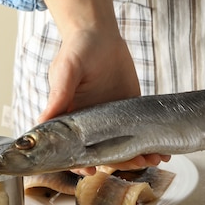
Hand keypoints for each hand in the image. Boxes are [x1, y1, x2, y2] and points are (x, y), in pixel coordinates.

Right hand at [39, 0, 166, 172]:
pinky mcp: (129, 112)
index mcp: (71, 120)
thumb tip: (41, 123)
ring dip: (138, 157)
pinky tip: (163, 151)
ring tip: (155, 159)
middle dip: (120, 162)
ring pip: (124, 148)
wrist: (100, 34)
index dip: (81, 163)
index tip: (91, 170)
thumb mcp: (65, 70)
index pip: (74, 150)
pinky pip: (140, 133)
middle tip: (137, 163)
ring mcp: (112, 121)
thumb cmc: (76, 49)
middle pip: (104, 154)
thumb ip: (58, 96)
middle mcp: (91, 126)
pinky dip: (151, 144)